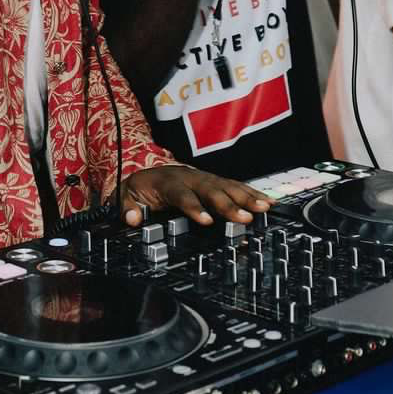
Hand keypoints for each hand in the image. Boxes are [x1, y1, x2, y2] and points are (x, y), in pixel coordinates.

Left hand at [121, 164, 270, 227]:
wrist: (148, 173)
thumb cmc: (140, 188)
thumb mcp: (126, 196)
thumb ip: (127, 207)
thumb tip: (132, 219)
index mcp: (168, 182)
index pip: (182, 195)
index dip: (194, 207)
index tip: (206, 221)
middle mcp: (190, 177)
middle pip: (211, 190)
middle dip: (229, 204)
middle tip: (245, 218)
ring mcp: (204, 178)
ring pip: (227, 185)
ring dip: (246, 197)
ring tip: (263, 208)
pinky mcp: (214, 181)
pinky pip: (234, 185)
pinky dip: (251, 193)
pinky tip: (266, 202)